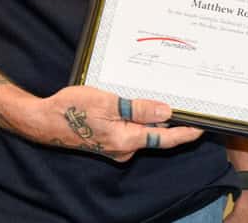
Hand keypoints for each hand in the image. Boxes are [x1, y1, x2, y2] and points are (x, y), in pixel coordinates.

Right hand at [25, 85, 203, 160]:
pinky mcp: (109, 139)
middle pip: (156, 136)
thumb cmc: (72, 109)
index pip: (165, 139)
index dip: (186, 133)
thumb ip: (139, 109)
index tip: (204, 127)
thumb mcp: (108, 103)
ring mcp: (116, 146)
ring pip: (143, 131)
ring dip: (154, 117)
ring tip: (166, 98)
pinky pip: (131, 129)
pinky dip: (139, 117)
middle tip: (190, 105)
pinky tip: (140, 103)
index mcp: (126, 140)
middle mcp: (124, 148)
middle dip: (172, 121)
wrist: (43, 119)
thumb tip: (167, 112)